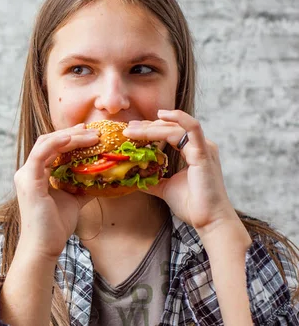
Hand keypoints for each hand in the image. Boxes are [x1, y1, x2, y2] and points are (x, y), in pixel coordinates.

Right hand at [14, 124, 98, 259]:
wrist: (44, 247)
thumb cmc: (55, 227)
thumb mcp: (73, 201)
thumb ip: (81, 187)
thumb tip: (101, 178)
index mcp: (36, 175)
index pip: (51, 148)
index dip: (69, 138)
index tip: (88, 133)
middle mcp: (27, 172)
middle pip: (49, 141)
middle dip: (72, 133)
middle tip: (93, 130)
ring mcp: (26, 175)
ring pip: (47, 144)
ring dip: (69, 137)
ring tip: (91, 135)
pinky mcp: (29, 181)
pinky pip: (42, 154)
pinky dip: (57, 143)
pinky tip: (73, 139)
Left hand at [123, 110, 238, 233]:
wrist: (209, 221)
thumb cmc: (192, 205)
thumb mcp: (166, 188)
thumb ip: (153, 179)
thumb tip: (134, 176)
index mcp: (194, 151)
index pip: (169, 133)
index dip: (149, 130)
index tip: (130, 131)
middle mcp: (200, 146)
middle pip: (170, 127)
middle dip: (147, 126)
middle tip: (127, 128)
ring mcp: (203, 148)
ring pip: (175, 128)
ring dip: (151, 127)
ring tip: (132, 129)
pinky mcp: (204, 153)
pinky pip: (191, 128)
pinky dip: (177, 119)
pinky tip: (160, 116)